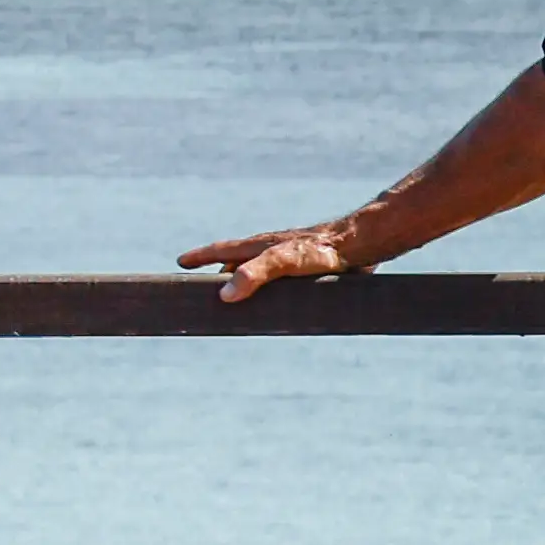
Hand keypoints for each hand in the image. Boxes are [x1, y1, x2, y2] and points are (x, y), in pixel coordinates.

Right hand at [180, 215, 366, 304]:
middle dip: (220, 273)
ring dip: (247, 281)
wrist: (362, 244)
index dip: (201, 257)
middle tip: (203, 286)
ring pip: (262, 271)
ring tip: (237, 296)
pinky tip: (280, 299)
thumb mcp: (284, 262)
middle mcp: (273, 249)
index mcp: (261, 246)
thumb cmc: (324, 252)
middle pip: (239, 262)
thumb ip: (255, 275)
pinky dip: (272, 288)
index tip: (181, 262)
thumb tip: (225, 294)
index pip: (223, 251)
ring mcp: (292, 258)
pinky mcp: (312, 268)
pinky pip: (283, 280)